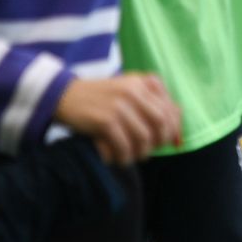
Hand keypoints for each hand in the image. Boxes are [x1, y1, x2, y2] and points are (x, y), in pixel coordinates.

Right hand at [55, 74, 181, 164]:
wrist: (65, 96)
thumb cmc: (101, 99)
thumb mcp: (129, 92)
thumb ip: (153, 107)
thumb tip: (177, 136)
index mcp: (144, 82)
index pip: (171, 109)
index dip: (175, 129)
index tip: (172, 143)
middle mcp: (134, 90)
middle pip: (162, 123)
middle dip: (160, 142)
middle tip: (150, 150)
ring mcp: (120, 104)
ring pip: (145, 137)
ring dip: (141, 153)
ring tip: (133, 156)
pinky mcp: (106, 120)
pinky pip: (125, 145)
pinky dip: (125, 157)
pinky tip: (120, 159)